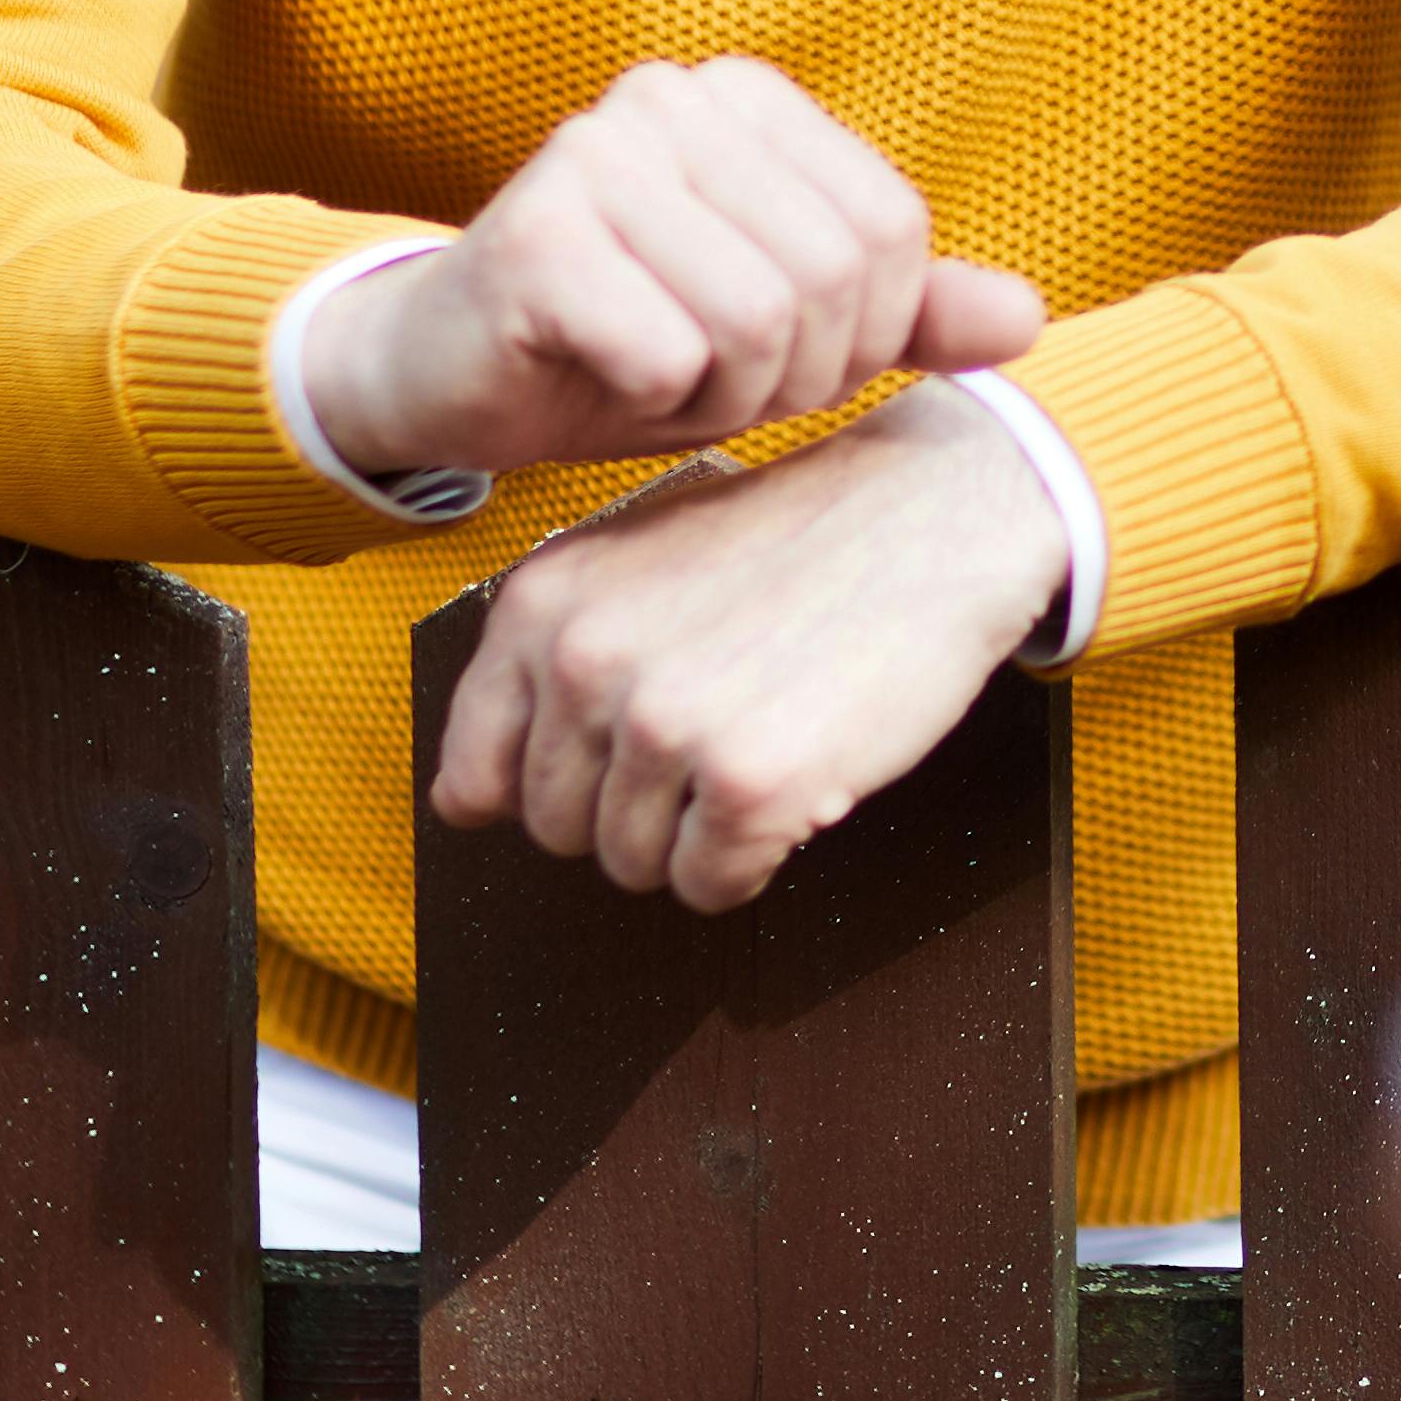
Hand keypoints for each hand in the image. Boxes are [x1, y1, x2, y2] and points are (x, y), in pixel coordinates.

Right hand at [304, 57, 1044, 480]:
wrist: (447, 375)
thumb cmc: (623, 344)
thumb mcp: (784, 331)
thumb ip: (903, 317)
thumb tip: (1030, 320)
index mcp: (744, 98)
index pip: (890, 233)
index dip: (861, 334)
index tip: (783, 357)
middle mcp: (669, 99)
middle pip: (828, 279)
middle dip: (791, 375)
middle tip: (712, 383)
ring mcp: (593, 155)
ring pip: (755, 322)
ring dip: (722, 396)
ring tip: (659, 378)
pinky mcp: (533, 235)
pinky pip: (668, 356)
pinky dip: (655, 402)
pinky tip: (601, 378)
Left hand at [425, 386, 1070, 907]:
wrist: (937, 513)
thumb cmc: (795, 544)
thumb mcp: (637, 565)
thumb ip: (546, 665)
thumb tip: (464, 804)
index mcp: (542, 606)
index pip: (475, 779)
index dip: (552, 787)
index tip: (612, 761)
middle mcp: (585, 664)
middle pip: (559, 832)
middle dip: (634, 809)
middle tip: (714, 737)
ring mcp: (663, 726)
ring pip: (633, 867)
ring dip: (698, 834)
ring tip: (758, 743)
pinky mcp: (747, 783)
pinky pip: (712, 887)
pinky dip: (755, 859)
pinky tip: (794, 780)